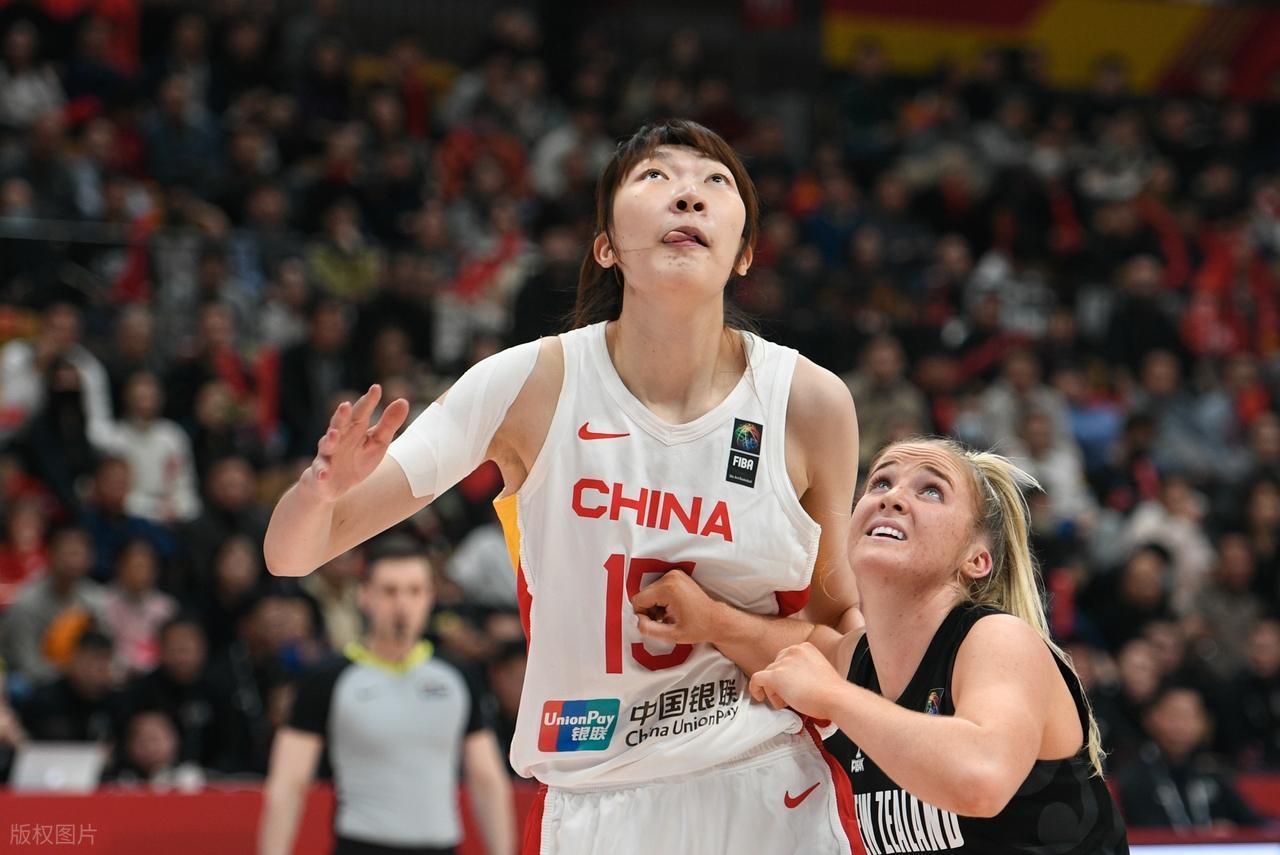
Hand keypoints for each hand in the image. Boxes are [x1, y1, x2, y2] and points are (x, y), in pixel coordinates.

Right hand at [298, 385, 409, 502]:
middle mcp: (338, 439)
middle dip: (342, 416)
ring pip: (326, 445)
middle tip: (345, 405)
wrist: (334, 486)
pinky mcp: (319, 474)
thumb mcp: (377, 443)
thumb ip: (388, 424)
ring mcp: (327, 456)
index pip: (361, 412)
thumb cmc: (357, 460)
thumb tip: (403, 401)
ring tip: (333, 434)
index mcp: (354, 429)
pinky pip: (319, 473)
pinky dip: (320, 472)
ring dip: (329, 440)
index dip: (368, 401)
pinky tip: (324, 474)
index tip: (376, 388)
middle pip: (339, 424)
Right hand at [630, 569, 721, 645]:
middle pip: (644, 595)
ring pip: (650, 592)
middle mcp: (670, 577)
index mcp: (668, 588)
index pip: (639, 600)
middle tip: (662, 623)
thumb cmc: (700, 627)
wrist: (717, 620)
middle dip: (649, 611)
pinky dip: (661, 601)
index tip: (653, 624)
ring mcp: (674, 575)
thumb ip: (649, 629)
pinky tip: (671, 610)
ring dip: (655, 606)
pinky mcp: (677, 577)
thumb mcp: (672, 634)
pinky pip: (658, 589)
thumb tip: (637, 622)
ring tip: (668, 617)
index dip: (641, 615)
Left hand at [749, 642, 843, 718]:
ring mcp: (783, 663)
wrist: (836, 698)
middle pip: (775, 666)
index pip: (786, 659)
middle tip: (789, 696)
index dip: (786, 675)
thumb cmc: (832, 692)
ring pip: (767, 675)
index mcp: (805, 647)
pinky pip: (756, 679)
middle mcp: (792, 651)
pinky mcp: (775, 676)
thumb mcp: (819, 671)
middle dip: (779, 683)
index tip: (791, 686)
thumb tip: (794, 680)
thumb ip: (804, 670)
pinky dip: (755, 688)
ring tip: (785, 702)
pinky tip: (760, 697)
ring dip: (774, 690)